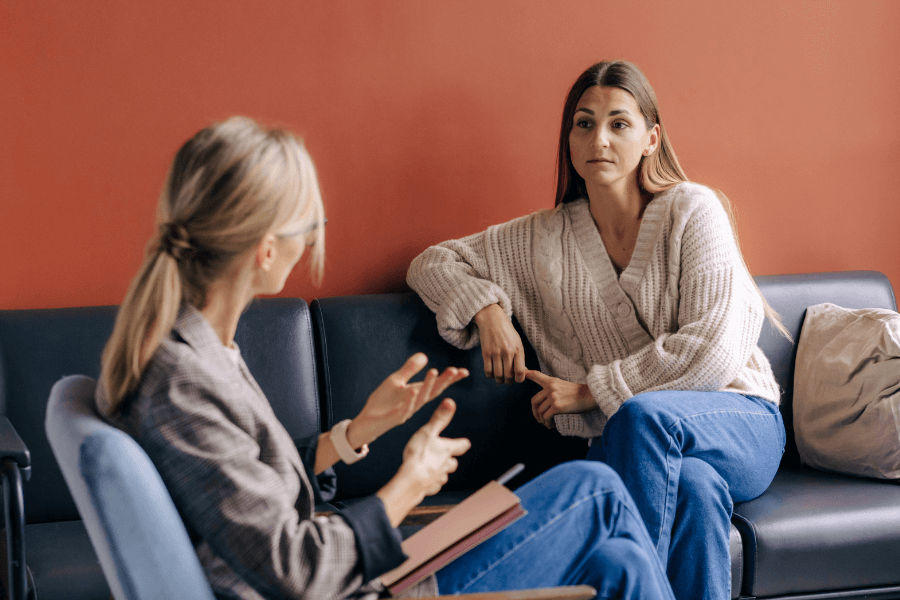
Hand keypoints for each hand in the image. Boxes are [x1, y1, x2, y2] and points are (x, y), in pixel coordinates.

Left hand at [350, 353, 467, 446]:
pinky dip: (408, 400)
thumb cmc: (383, 402)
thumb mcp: (396, 381)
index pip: (437, 385)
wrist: (367, 421)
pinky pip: (403, 409)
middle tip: (455, 370)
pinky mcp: (394, 417)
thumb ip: (410, 369)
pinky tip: (413, 390)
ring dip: (428, 385)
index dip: (450, 379)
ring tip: (434, 371)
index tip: (464, 371)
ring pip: (420, 398)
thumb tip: (425, 356)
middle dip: (444, 381)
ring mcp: (406, 411)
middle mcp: (415, 403)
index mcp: (417, 393)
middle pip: (433, 391)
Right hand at [399, 399, 470, 496]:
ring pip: (443, 475)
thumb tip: (450, 402)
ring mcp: (438, 479)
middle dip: (449, 459)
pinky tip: (423, 480)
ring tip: (430, 467)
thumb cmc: (419, 455)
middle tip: (443, 455)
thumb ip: (439, 418)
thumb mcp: (428, 432)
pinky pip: (432, 486)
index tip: (463, 442)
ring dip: (439, 472)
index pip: (462, 445)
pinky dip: (430, 483)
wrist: (411, 481)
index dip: (462, 443)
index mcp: (447, 450)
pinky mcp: (429, 489)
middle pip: (453, 463)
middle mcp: (446, 465)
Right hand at [473, 304, 525, 383]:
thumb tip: (522, 374)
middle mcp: (507, 351)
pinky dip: (490, 375)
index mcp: (518, 349)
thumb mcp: (517, 342)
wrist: (492, 319)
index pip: (520, 372)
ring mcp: (496, 352)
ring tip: (500, 377)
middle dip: (508, 381)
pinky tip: (492, 372)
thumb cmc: (507, 332)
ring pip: (498, 375)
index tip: (517, 379)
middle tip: (507, 379)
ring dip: (499, 380)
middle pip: (508, 376)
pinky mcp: (486, 352)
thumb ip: (520, 358)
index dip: (519, 379)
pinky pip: (488, 371)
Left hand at [524, 370, 594, 427]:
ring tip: (548, 424)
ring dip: (542, 420)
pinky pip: (546, 417)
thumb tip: (544, 400)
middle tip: (539, 419)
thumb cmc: (579, 393)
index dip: (527, 374)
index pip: (536, 375)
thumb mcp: (563, 385)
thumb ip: (552, 389)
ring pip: (540, 411)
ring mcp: (553, 397)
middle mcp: (550, 388)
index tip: (522, 374)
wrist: (591, 396)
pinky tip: (551, 425)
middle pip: (534, 401)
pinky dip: (547, 423)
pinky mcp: (557, 406)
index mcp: (552, 381)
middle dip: (535, 412)